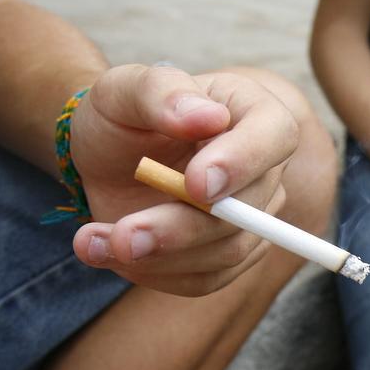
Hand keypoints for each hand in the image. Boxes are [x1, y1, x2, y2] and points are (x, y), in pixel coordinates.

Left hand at [67, 64, 300, 295]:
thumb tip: (206, 118)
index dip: (242, 163)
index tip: (195, 184)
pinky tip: (104, 251)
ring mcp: (252, 217)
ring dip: (160, 257)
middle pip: (248, 212)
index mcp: (254, 113)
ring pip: (227, 253)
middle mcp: (264, 170)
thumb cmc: (123, 116)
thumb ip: (161, 92)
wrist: (108, 158)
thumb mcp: (124, 90)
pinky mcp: (226, 255)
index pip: (275, 137)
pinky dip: (152, 273)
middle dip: (183, 228)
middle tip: (125, 236)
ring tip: (93, 241)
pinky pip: (204, 280)